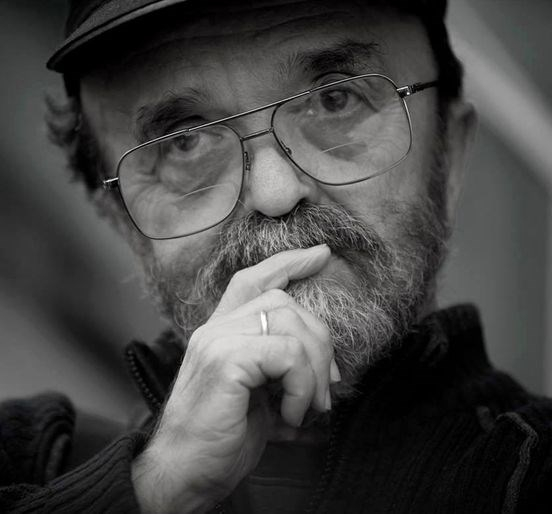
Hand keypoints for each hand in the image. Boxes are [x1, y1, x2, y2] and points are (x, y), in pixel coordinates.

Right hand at [132, 244, 340, 513]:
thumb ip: (282, 370)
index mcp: (222, 333)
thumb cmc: (221, 438)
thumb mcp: (257, 396)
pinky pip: (286, 353)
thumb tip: (327, 370)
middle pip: (283, 302)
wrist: (183, 475)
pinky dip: (301, 385)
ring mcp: (217, 341)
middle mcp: (216, 329)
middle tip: (326, 387)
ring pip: (289, 323)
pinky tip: (291, 414)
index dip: (288, 262)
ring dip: (314, 368)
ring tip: (309, 406)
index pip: (253, 280)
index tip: (320, 254)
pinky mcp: (225, 360)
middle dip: (320, 340)